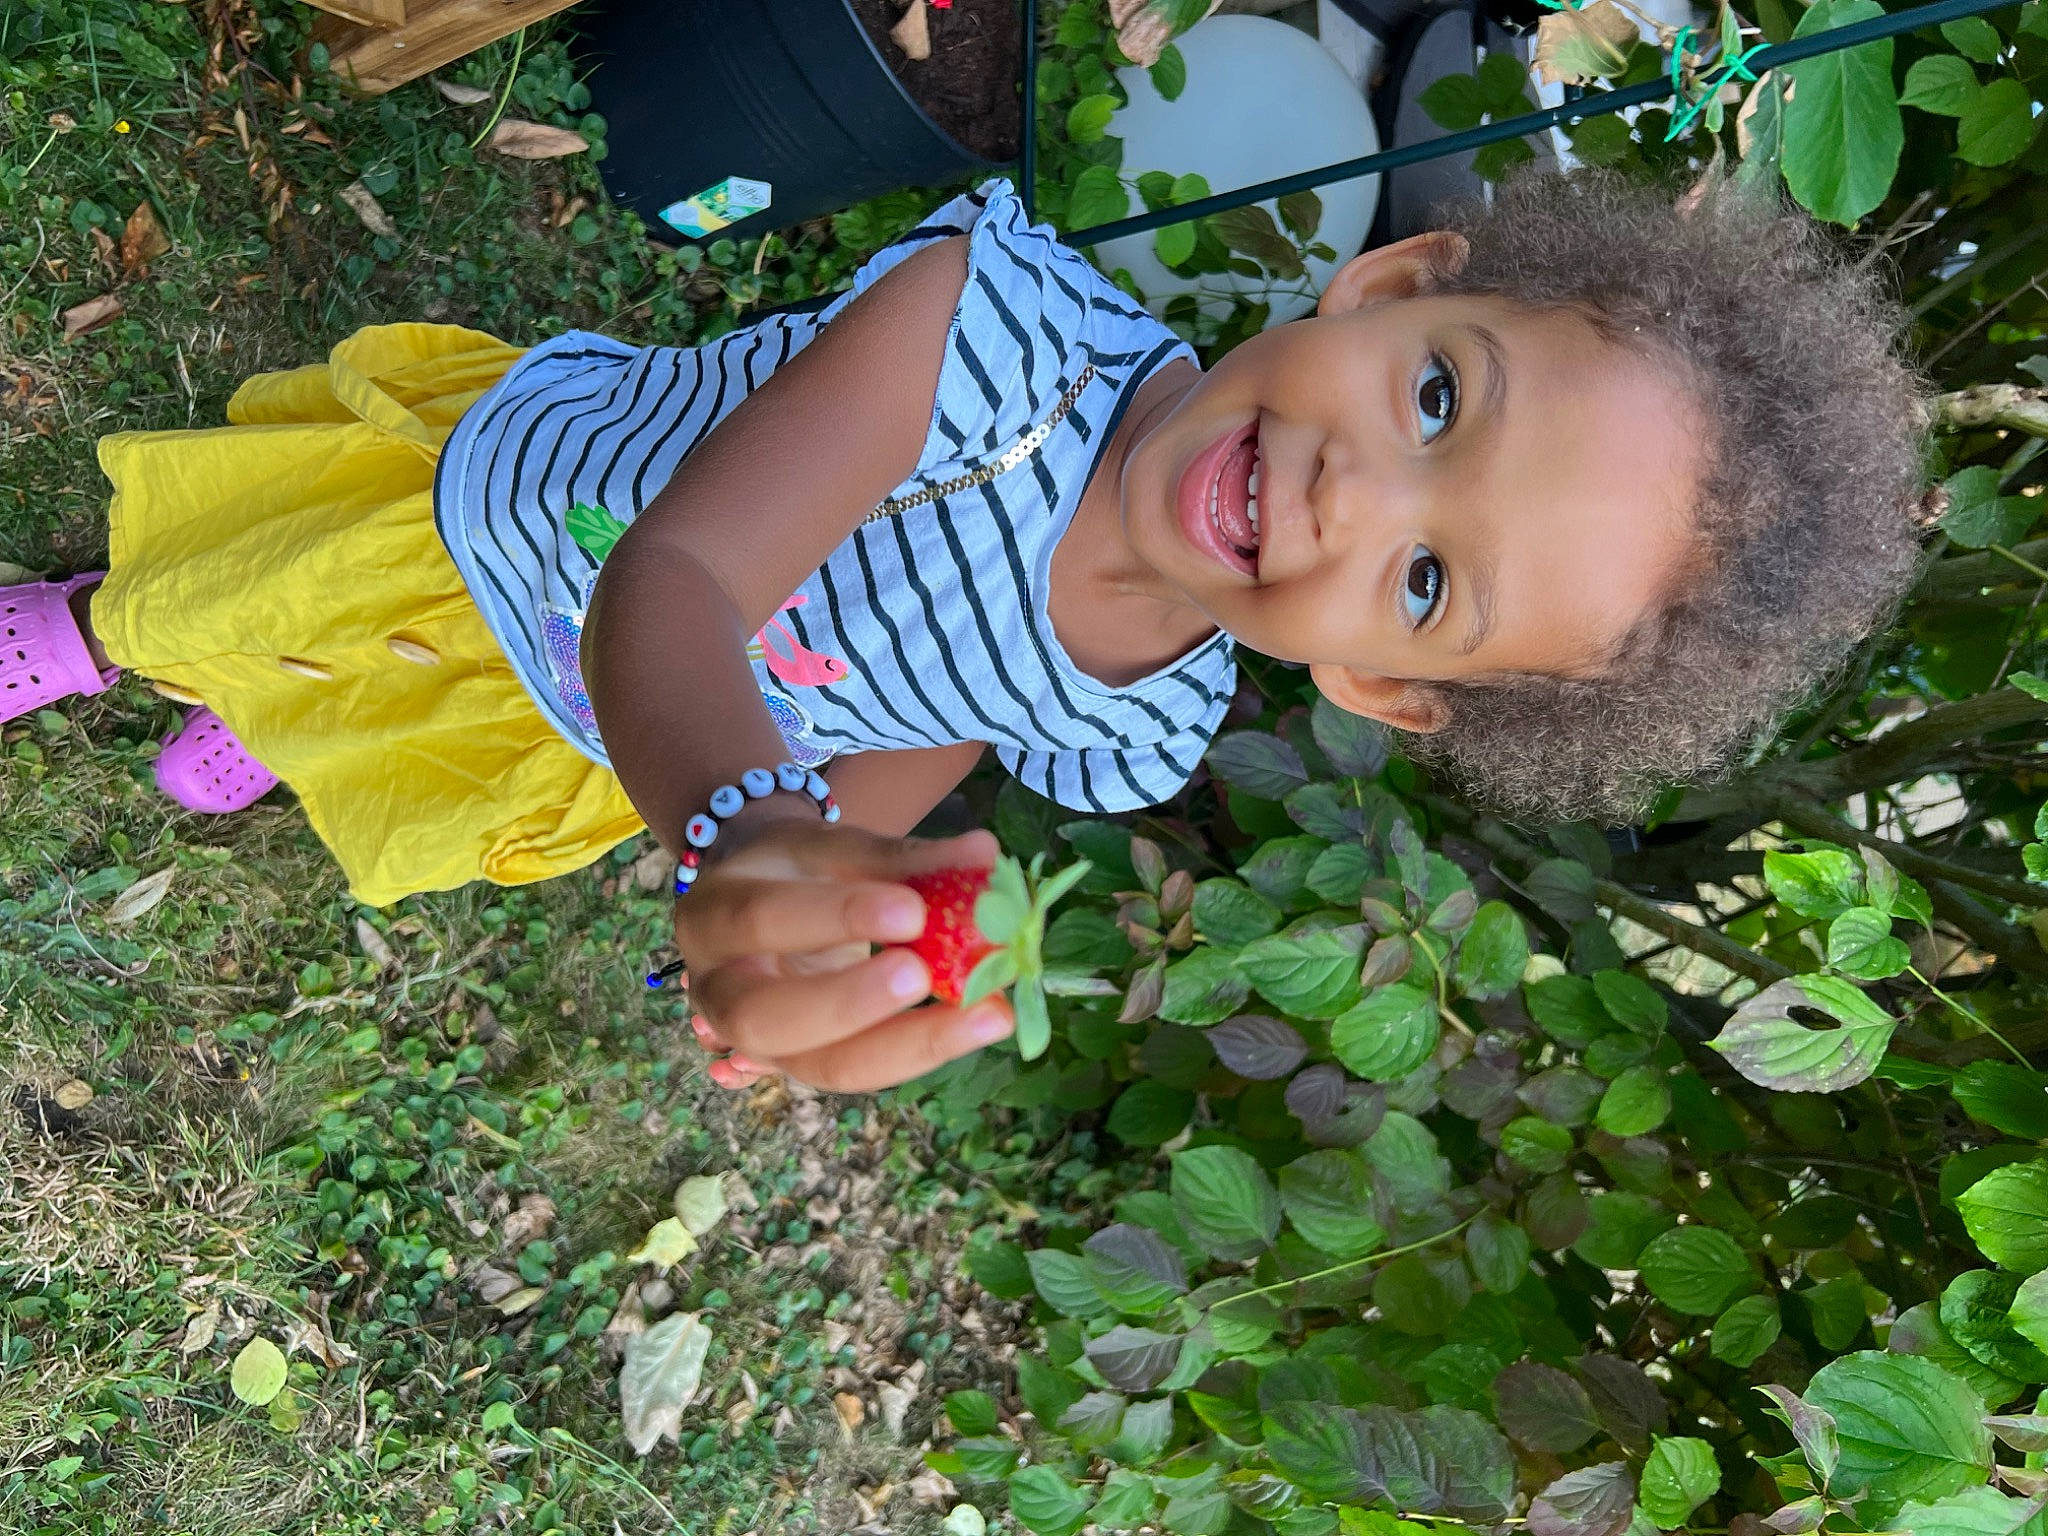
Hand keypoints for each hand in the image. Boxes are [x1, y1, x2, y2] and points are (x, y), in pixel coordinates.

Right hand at [673, 820, 1014, 1093]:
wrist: (763, 902)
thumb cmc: (797, 870)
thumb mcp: (832, 848)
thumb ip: (902, 856)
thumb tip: (983, 853)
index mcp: (714, 914)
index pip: (763, 919)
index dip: (836, 918)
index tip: (913, 910)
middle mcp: (718, 990)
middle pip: (765, 1019)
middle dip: (850, 1003)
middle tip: (924, 976)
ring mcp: (754, 1045)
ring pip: (820, 1068)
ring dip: (907, 1046)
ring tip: (988, 1014)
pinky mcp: (800, 1069)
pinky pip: (858, 1073)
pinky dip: (919, 1052)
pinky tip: (977, 1026)